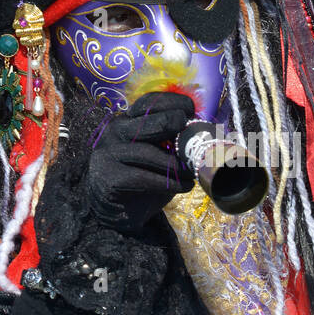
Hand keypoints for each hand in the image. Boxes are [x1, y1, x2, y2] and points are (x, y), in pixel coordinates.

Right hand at [84, 91, 195, 235]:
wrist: (116, 212)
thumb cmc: (143, 177)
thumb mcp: (158, 153)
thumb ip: (171, 139)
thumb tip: (205, 130)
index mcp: (127, 120)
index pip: (149, 102)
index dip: (173, 102)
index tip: (193, 111)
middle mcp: (115, 131)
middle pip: (149, 121)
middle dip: (176, 127)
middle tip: (194, 141)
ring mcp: (108, 153)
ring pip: (148, 152)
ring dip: (177, 164)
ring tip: (193, 173)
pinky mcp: (108, 177)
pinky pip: (143, 177)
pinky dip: (168, 183)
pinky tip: (183, 186)